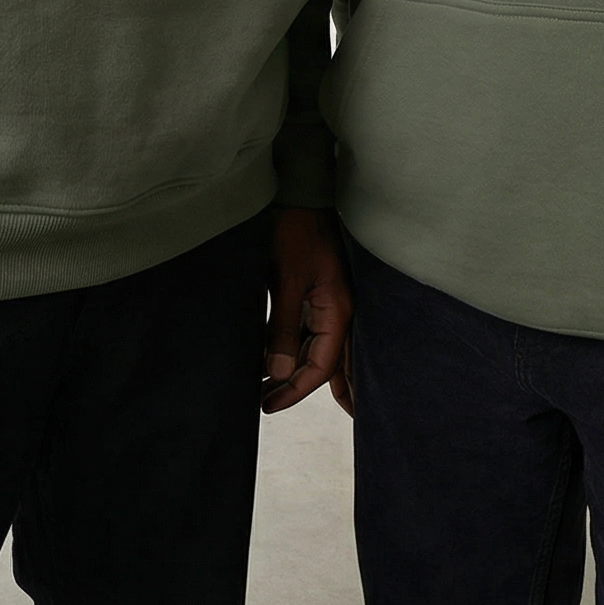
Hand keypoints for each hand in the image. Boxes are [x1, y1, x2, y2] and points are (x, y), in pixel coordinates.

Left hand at [262, 208, 351, 412]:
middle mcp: (336, 312)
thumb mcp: (287, 281)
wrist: (298, 197)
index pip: (321, 366)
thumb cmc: (297, 233)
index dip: (296, 390)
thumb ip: (285, 330)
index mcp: (338, 311)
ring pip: (312, 349)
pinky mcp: (310, 294)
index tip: (268, 404)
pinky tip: (270, 360)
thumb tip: (280, 374)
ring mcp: (324, 303)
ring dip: (291, 371)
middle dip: (298, 388)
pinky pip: (303, 332)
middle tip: (269, 406)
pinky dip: (288, 349)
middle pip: (322, 363)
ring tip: (265, 391)